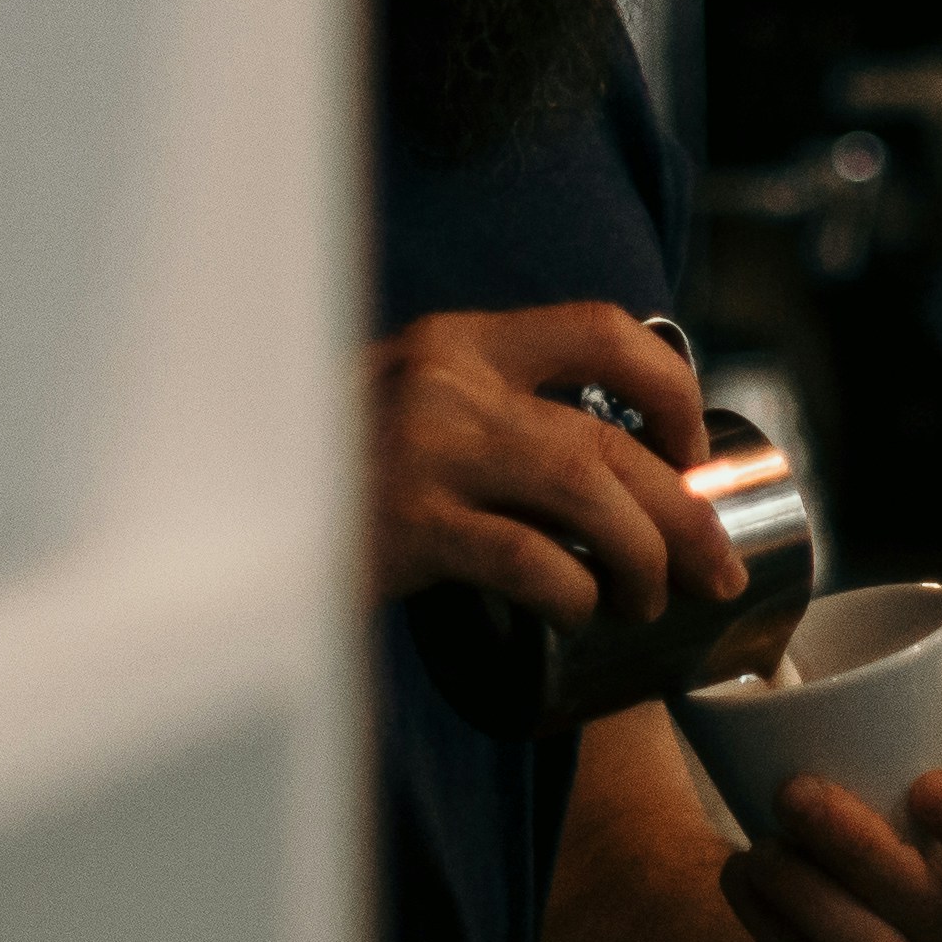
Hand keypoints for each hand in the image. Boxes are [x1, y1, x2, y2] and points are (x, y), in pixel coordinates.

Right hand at [366, 304, 738, 621]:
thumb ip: (487, 412)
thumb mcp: (411, 405)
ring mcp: (427, 447)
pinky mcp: (408, 522)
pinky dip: (573, 590)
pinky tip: (582, 614)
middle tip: (717, 568)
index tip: (692, 451)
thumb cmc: (333, 473)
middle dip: (685, 509)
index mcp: (461, 340)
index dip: (672, 387)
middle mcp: (450, 378)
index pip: (603, 328)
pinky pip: (526, 558)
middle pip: (610, 435)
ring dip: (642, 553)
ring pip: (586, 490)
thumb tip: (611, 471)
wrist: (224, 511)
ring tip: (651, 598)